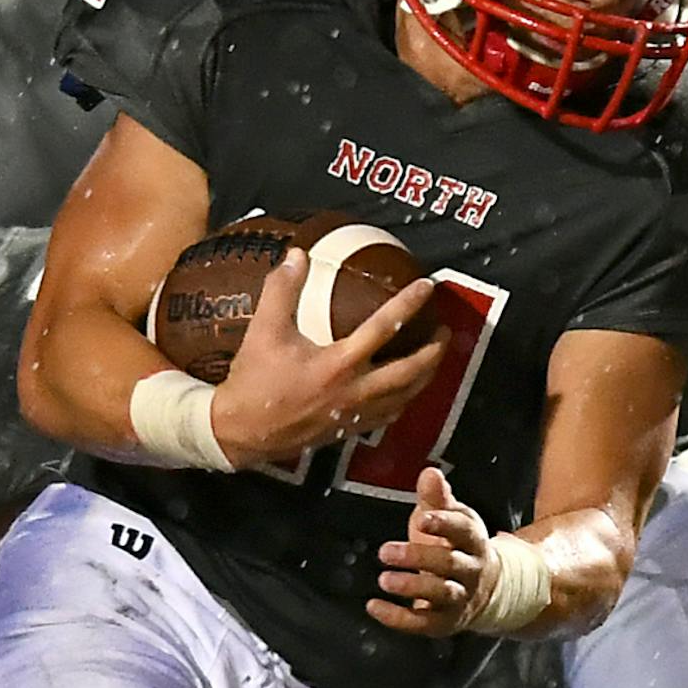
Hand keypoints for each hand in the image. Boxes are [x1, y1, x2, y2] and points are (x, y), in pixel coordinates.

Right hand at [209, 252, 443, 469]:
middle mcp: (355, 390)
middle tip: (445, 331)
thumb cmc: (254, 380)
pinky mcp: (350, 430)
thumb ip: (282, 289)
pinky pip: (389, 414)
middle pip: (410, 371)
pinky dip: (405, 399)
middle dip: (434, 351)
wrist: (242, 432)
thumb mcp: (265, 329)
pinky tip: (407, 390)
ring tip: (436, 358)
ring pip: (405, 396)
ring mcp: (356, 413)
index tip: (428, 286)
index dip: (408, 303)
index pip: (384, 327)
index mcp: (339, 363)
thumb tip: (298, 254)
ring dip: (426, 377)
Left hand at [368, 466, 489, 634]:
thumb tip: (429, 473)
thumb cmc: (457, 547)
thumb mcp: (451, 519)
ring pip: (440, 593)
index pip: (463, 531)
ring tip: (384, 580)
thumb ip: (437, 499)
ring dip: (412, 587)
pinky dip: (397, 617)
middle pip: (449, 563)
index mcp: (473, 540)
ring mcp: (460, 598)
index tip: (422, 519)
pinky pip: (422, 623)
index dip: (444, 525)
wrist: (486, 590)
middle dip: (418, 557)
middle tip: (385, 551)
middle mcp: (470, 570)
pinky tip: (374, 606)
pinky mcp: (444, 622)